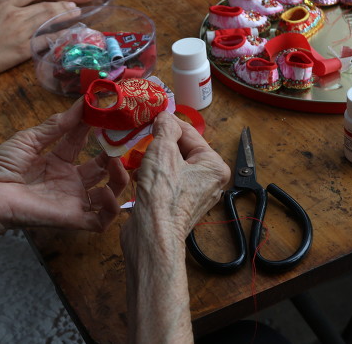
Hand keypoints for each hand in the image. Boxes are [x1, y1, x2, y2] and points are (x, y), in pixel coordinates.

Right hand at [0, 0, 79, 85]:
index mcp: (4, 5)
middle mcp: (14, 16)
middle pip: (44, 5)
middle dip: (62, 3)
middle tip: (73, 3)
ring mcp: (21, 32)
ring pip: (48, 19)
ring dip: (65, 15)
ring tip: (76, 13)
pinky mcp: (25, 48)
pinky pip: (46, 40)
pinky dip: (60, 35)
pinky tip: (69, 33)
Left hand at [0, 99, 128, 236]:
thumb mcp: (29, 139)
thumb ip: (56, 125)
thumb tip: (81, 104)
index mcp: (57, 160)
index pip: (83, 141)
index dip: (95, 126)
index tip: (106, 110)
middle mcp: (68, 180)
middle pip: (101, 166)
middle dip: (114, 151)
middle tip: (121, 136)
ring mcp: (72, 199)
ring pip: (108, 193)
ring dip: (119, 178)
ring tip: (117, 162)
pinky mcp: (71, 218)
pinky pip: (99, 220)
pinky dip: (111, 208)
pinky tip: (107, 190)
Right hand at [118, 112, 229, 342]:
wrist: (151, 236)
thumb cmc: (161, 195)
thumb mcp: (162, 151)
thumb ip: (165, 127)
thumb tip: (165, 116)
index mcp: (214, 166)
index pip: (190, 133)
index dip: (167, 124)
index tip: (150, 118)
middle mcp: (209, 181)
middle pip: (180, 150)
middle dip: (158, 144)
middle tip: (140, 138)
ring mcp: (193, 195)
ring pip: (170, 166)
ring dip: (152, 160)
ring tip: (137, 158)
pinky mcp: (177, 206)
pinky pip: (165, 182)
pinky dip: (151, 176)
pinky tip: (137, 175)